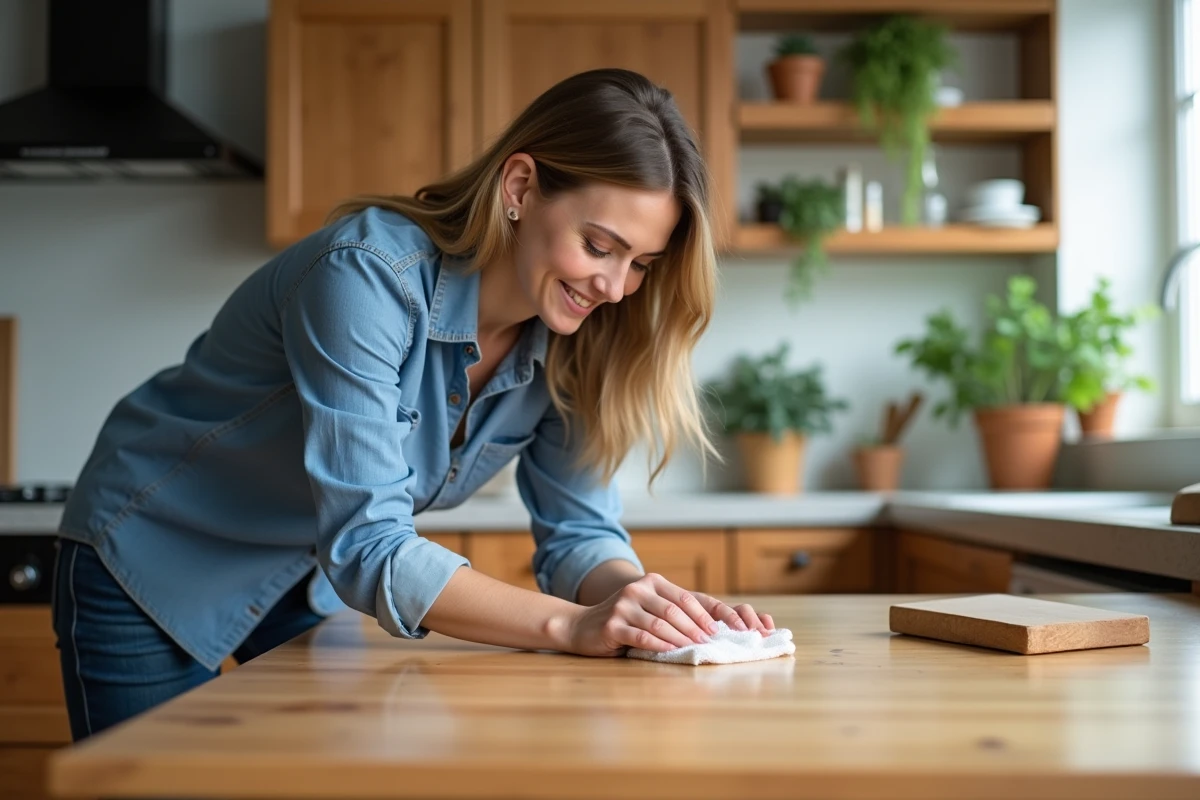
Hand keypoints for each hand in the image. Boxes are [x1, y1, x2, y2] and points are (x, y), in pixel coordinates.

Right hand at [559, 572, 775, 657]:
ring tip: (698, 649)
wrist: (582, 627)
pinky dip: (660, 645)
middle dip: (699, 627)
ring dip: (683, 637)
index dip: (712, 613)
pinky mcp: (612, 625)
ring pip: (661, 622)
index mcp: (652, 582)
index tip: (733, 627)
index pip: (688, 598)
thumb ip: (674, 611)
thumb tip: (715, 627)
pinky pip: (642, 635)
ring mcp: (623, 606)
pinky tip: (673, 652)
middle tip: (714, 642)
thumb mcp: (649, 609)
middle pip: (676, 609)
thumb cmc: (624, 621)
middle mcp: (638, 589)